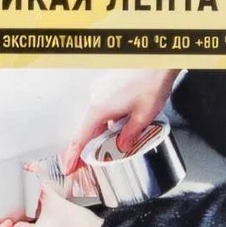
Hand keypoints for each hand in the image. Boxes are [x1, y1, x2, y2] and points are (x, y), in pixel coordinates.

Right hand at [62, 69, 179, 173]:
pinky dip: (109, 120)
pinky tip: (123, 124)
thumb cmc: (151, 80)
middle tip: (89, 163)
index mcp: (99, 108)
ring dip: (104, 133)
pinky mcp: (110, 84)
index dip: (73, 156)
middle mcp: (96, 97)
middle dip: (89, 147)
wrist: (157, 58)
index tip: (68, 168)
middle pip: (88, 129)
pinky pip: (105, 107)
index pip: (80, 138)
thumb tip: (121, 146)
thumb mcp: (143, 117)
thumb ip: (129, 135)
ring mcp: (102, 89)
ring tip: (114, 145)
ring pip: (98, 118)